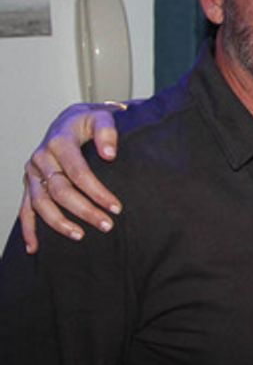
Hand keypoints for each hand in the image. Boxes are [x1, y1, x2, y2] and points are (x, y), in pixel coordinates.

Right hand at [19, 103, 123, 252]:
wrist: (71, 119)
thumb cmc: (90, 121)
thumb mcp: (102, 117)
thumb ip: (107, 131)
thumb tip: (109, 155)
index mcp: (59, 141)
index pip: (78, 172)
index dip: (97, 191)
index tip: (116, 207)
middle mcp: (41, 157)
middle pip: (60, 190)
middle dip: (84, 210)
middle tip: (107, 225)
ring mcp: (33, 172)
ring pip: (41, 203)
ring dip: (59, 223)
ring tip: (80, 236)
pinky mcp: (29, 183)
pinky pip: (25, 209)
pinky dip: (28, 229)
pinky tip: (34, 247)